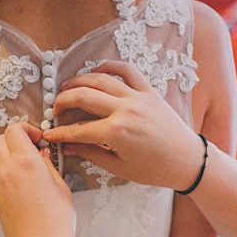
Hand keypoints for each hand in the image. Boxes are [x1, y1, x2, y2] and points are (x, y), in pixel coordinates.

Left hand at [0, 123, 76, 236]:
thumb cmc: (57, 222)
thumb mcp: (62, 187)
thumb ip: (49, 165)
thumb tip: (42, 154)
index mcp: (26, 162)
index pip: (14, 130)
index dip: (26, 129)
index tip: (38, 138)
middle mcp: (7, 171)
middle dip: (14, 139)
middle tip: (30, 148)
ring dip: (6, 155)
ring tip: (24, 165)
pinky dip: (3, 171)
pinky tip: (19, 182)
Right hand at [41, 62, 203, 190]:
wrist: (188, 161)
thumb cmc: (156, 170)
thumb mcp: (120, 167)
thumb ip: (91, 154)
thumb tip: (67, 148)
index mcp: (116, 133)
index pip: (77, 130)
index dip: (59, 133)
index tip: (48, 134)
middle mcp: (125, 110)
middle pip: (83, 96)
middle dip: (63, 102)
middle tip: (55, 110)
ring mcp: (137, 97)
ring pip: (100, 79)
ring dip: (79, 81)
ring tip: (66, 88)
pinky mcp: (149, 91)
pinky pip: (126, 70)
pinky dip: (109, 67)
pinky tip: (95, 72)